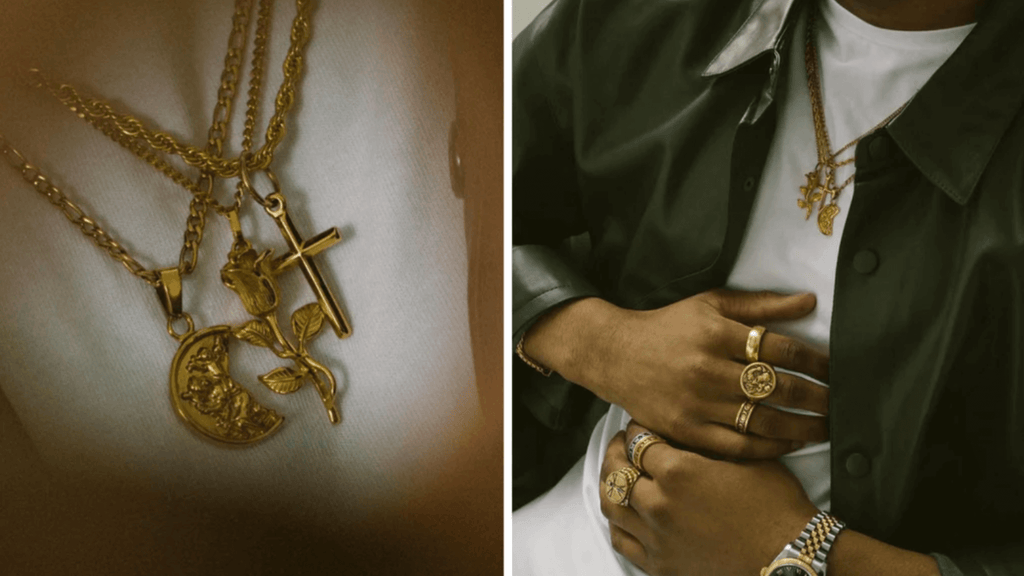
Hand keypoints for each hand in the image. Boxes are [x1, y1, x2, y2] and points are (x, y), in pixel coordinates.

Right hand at [526, 289, 829, 458]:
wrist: (614, 354)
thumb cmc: (668, 327)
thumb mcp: (710, 304)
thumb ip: (760, 305)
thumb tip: (809, 301)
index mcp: (716, 333)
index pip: (780, 348)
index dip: (815, 361)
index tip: (836, 370)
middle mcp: (707, 369)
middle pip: (777, 387)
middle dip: (817, 397)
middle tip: (841, 403)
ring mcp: (696, 403)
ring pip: (762, 421)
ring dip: (802, 427)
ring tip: (826, 428)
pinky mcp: (686, 430)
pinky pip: (737, 446)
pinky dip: (769, 448)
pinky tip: (790, 443)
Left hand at [599, 421, 817, 575]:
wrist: (791, 558)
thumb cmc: (776, 507)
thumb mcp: (744, 458)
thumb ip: (707, 442)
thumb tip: (686, 429)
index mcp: (678, 471)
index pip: (639, 440)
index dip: (638, 428)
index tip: (639, 425)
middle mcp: (658, 504)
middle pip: (616, 469)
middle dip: (616, 450)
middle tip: (621, 443)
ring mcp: (656, 537)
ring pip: (611, 504)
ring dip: (611, 483)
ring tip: (618, 473)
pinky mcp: (660, 564)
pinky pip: (622, 540)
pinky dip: (618, 521)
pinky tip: (626, 512)